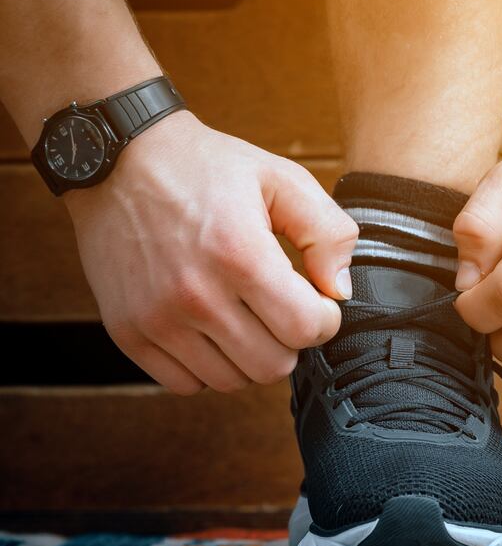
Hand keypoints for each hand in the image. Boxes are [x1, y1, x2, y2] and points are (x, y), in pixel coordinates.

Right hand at [64, 111, 358, 394]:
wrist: (116, 162)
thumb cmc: (205, 168)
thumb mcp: (281, 178)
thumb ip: (327, 232)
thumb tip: (340, 290)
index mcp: (240, 253)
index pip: (306, 329)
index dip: (325, 319)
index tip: (318, 301)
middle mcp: (196, 294)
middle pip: (273, 365)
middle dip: (290, 340)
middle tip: (282, 308)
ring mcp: (157, 318)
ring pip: (232, 381)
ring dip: (250, 355)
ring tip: (246, 315)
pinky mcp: (128, 332)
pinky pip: (186, 383)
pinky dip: (207, 365)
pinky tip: (212, 328)